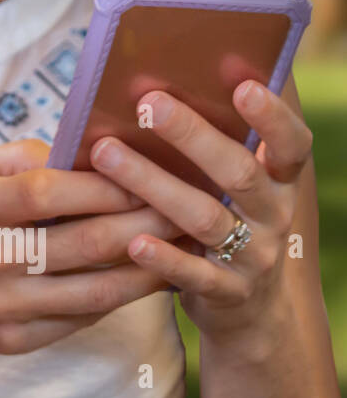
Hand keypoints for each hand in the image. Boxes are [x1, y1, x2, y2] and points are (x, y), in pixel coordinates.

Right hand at [0, 137, 182, 354]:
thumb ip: (24, 156)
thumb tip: (87, 153)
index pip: (48, 193)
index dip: (103, 185)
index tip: (147, 176)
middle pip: (82, 242)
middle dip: (145, 223)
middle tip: (188, 207)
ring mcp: (1, 306)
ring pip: (95, 290)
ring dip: (149, 269)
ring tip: (185, 249)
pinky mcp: (13, 340)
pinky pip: (82, 320)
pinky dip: (121, 299)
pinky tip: (148, 280)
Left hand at [88, 80, 313, 348]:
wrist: (250, 312)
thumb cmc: (225, 224)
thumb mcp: (231, 189)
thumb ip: (210, 149)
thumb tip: (154, 89)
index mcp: (279, 182)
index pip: (291, 145)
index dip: (272, 117)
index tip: (243, 85)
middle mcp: (273, 216)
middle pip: (238, 172)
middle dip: (193, 135)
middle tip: (150, 104)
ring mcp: (254, 257)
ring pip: (205, 217)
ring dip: (153, 183)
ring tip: (106, 153)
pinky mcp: (228, 294)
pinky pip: (195, 275)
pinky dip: (164, 258)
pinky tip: (133, 241)